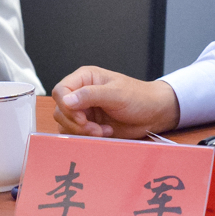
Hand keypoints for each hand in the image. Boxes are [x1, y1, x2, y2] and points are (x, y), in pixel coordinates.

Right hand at [52, 66, 179, 138]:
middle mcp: (81, 93)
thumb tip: (65, 100)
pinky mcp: (88, 124)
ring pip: (65, 124)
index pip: (61, 91)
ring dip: (82, 132)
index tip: (81, 118)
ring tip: (102, 131)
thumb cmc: (140, 97)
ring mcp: (83, 109)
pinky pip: (75, 133)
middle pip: (60, 110)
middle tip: (95, 128)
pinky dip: (86, 137)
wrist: (154, 114)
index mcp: (86, 78)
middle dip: (76, 123)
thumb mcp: (117, 94)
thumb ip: (91, 95)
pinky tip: (104, 133)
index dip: (66, 107)